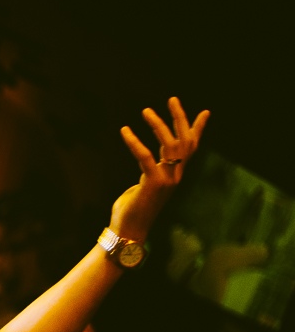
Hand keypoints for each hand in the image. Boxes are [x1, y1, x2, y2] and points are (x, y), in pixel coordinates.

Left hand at [109, 96, 209, 241]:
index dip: (198, 129)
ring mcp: (168, 180)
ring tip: (146, 110)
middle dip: (180, 118)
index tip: (205, 112)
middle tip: (172, 99)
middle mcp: (175, 176)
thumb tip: (147, 165)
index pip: (190, 149)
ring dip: (158, 125)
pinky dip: (135, 141)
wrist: (128, 232)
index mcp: (174, 176)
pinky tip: (125, 130)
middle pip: (185, 141)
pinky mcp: (154, 183)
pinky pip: (145, 156)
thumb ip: (148, 173)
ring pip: (170, 145)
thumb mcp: (142, 187)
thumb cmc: (130, 212)